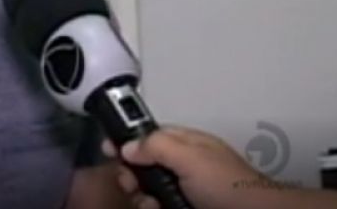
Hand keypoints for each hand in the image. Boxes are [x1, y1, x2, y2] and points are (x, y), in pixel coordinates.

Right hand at [101, 127, 269, 208]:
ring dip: (140, 196)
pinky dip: (150, 208)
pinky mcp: (180, 207)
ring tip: (149, 203)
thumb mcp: (190, 156)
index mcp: (183, 143)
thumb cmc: (227, 185)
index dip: (126, 140)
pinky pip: (154, 206)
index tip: (109, 150)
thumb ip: (156, 145)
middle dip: (130, 174)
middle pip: (140, 164)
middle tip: (130, 184)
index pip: (145, 135)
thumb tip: (126, 147)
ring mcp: (181, 190)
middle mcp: (180, 165)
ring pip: (145, 189)